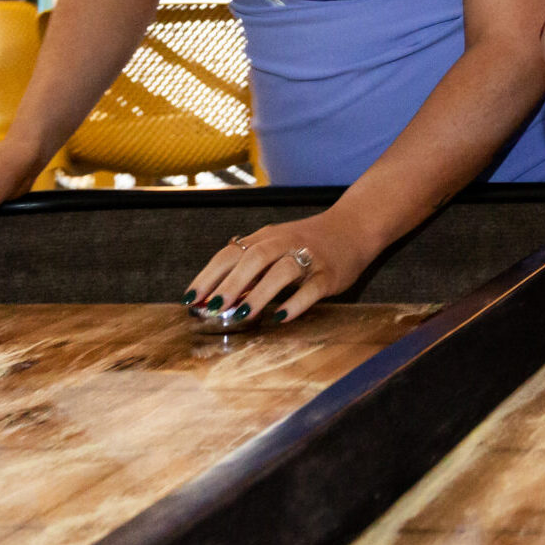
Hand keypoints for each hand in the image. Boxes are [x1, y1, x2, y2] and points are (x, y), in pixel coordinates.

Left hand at [184, 209, 371, 328]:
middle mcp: (284, 243)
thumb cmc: (306, 243)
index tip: (191, 298)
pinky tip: (281, 317)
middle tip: (212, 308)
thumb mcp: (275, 247)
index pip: (231, 253)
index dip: (209, 275)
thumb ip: (249, 269)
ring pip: (282, 271)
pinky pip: (312, 288)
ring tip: (242, 314)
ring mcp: (309, 258)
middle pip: (254, 259)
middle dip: (231, 284)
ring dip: (260, 293)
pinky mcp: (329, 274)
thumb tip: (218, 298)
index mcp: (266, 237)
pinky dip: (295, 302)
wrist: (353, 227)